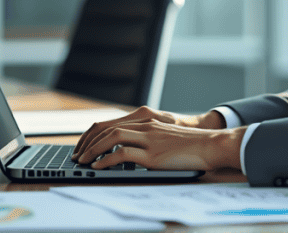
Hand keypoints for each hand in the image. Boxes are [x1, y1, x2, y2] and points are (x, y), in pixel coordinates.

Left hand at [71, 106, 242, 170]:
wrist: (210, 145)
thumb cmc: (189, 145)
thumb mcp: (164, 137)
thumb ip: (146, 139)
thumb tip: (126, 153)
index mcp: (146, 120)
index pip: (110, 123)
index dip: (93, 135)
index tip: (83, 146)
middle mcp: (145, 126)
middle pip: (106, 129)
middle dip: (87, 143)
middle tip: (78, 156)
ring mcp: (148, 139)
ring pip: (111, 138)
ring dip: (92, 151)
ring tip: (83, 162)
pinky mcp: (152, 155)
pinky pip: (122, 154)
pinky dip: (106, 160)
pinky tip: (98, 167)